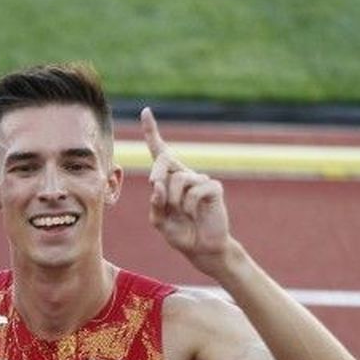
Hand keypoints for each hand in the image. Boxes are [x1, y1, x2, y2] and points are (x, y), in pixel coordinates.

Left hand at [142, 108, 231, 271]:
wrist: (201, 248)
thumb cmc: (180, 233)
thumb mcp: (159, 221)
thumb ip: (155, 204)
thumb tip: (156, 185)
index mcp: (169, 180)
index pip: (160, 153)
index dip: (152, 132)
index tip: (145, 111)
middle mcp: (185, 175)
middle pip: (164, 159)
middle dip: (155, 173)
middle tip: (154, 187)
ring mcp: (201, 180)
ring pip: (178, 179)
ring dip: (173, 200)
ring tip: (182, 213)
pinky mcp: (214, 187)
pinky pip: (195, 191)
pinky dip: (189, 206)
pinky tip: (195, 214)